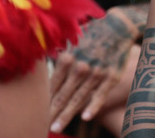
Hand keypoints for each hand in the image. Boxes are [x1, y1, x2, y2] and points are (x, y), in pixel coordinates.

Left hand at [49, 8, 139, 133]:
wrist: (119, 26)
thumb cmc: (92, 32)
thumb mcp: (71, 40)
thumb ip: (58, 55)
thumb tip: (41, 66)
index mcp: (67, 58)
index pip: (50, 86)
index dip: (42, 100)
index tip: (34, 111)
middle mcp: (80, 67)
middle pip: (61, 96)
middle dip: (49, 113)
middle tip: (40, 125)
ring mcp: (96, 74)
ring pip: (77, 99)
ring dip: (65, 115)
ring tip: (55, 128)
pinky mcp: (111, 77)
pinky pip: (100, 96)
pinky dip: (93, 107)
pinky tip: (85, 117)